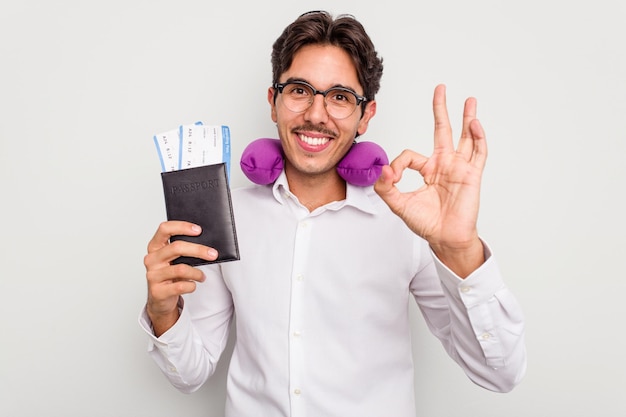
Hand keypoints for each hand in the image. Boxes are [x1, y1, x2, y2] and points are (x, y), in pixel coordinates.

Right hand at [143, 220, 217, 335]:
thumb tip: (207, 244)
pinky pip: (181, 286)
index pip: (164, 229)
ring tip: (202, 276)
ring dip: (197, 273)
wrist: (159, 299)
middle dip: (198, 250)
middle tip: (213, 254)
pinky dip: (191, 285)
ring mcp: (153, 275)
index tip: (198, 230)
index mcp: (155, 247)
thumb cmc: (169, 275)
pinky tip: (193, 285)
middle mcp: (151, 259)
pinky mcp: (158, 291)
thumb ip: (184, 250)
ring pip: (181, 269)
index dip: (182, 227)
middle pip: (176, 248)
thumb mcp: (173, 260)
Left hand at [374, 84, 485, 275]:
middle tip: (440, 89)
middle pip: (443, 130)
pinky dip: (478, 138)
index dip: (398, 164)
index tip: (391, 178)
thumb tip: (381, 168)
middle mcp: (444, 165)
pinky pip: (478, 153)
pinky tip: (474, 123)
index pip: (410, 155)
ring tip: (469, 100)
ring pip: (465, 137)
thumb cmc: (426, 223)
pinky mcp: (471, 175)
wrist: (445, 238)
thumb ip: (386, 187)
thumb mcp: (399, 204)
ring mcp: (459, 168)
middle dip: (441, 109)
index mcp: (428, 170)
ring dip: (467, 118)